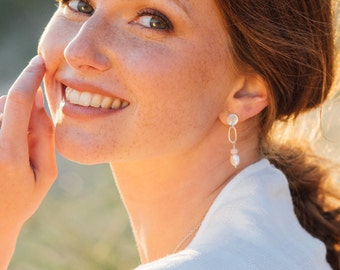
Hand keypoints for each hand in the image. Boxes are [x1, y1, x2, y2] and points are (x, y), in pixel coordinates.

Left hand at [0, 56, 56, 268]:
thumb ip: (44, 136)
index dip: (30, 77)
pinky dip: (0, 126)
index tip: (41, 62)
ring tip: (9, 153)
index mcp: (9, 154)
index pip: (19, 101)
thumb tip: (39, 103)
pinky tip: (2, 150)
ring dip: (6, 119)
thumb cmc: (20, 202)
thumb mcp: (45, 174)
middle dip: (20, 109)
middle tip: (28, 141)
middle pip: (4, 103)